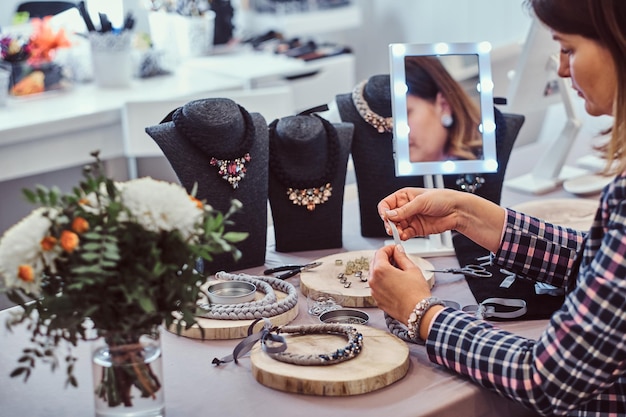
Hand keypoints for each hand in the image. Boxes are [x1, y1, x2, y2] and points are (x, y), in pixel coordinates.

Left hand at [369, 244, 431, 323]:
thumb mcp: (412, 269)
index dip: (389, 248)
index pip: (380, 252)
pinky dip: (383, 281)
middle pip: (375, 262)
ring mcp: (374, 291)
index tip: (395, 248)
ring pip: (374, 274)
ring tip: (398, 271)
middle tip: (397, 258)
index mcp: (380, 270)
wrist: (418, 312)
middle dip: (385, 258)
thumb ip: (402, 257)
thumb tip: (398, 250)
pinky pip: (377, 286)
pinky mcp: (377, 299)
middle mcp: (373, 280)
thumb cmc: (416, 294)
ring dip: (383, 270)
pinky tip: (395, 282)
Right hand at [378, 187, 504, 252]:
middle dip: (389, 223)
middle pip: (390, 217)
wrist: (458, 211)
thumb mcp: (421, 201)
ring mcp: (411, 219)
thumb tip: (390, 215)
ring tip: (399, 233)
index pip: (387, 204)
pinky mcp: (416, 229)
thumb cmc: (443, 198)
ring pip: (396, 227)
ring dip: (396, 231)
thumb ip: (405, 210)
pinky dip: (403, 236)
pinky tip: (404, 236)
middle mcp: (406, 208)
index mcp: (405, 196)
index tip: (386, 217)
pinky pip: (405, 234)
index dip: (384, 210)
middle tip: (391, 228)